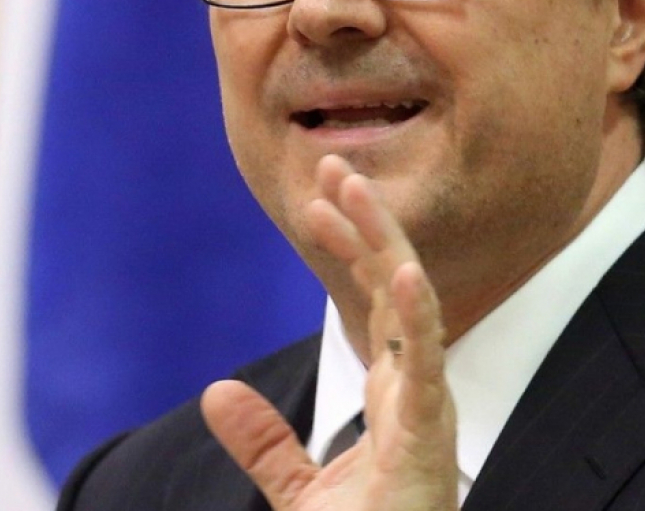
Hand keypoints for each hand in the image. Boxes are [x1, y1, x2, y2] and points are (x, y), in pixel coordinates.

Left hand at [201, 154, 457, 510]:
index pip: (373, 300)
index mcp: (392, 394)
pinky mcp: (427, 433)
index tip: (316, 199)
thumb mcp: (298, 490)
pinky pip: (425, 363)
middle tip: (331, 165)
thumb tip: (217, 391)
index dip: (350, 246)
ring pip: (409, 305)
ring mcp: (424, 404)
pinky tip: (402, 270)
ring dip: (382, 244)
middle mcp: (414, 386)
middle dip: (365, 224)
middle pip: (393, 285)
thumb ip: (264, 441)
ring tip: (350, 188)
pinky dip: (417, 314)